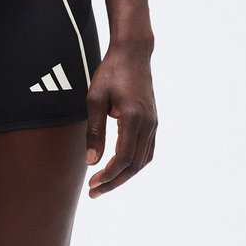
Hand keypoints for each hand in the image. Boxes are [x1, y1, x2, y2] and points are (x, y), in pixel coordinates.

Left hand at [85, 41, 157, 197]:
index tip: (93, 183)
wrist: (133, 53)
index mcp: (133, 118)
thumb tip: (91, 162)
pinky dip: (134, 165)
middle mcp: (148, 123)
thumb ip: (94, 132)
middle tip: (94, 192)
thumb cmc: (111, 73)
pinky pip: (147, 151)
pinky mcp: (153, 122)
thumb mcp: (94, 100)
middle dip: (114, 182)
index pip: (124, 158)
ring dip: (124, 176)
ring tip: (104, 185)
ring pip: (143, 161)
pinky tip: (119, 169)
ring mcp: (153, 123)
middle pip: (135, 165)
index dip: (108, 175)